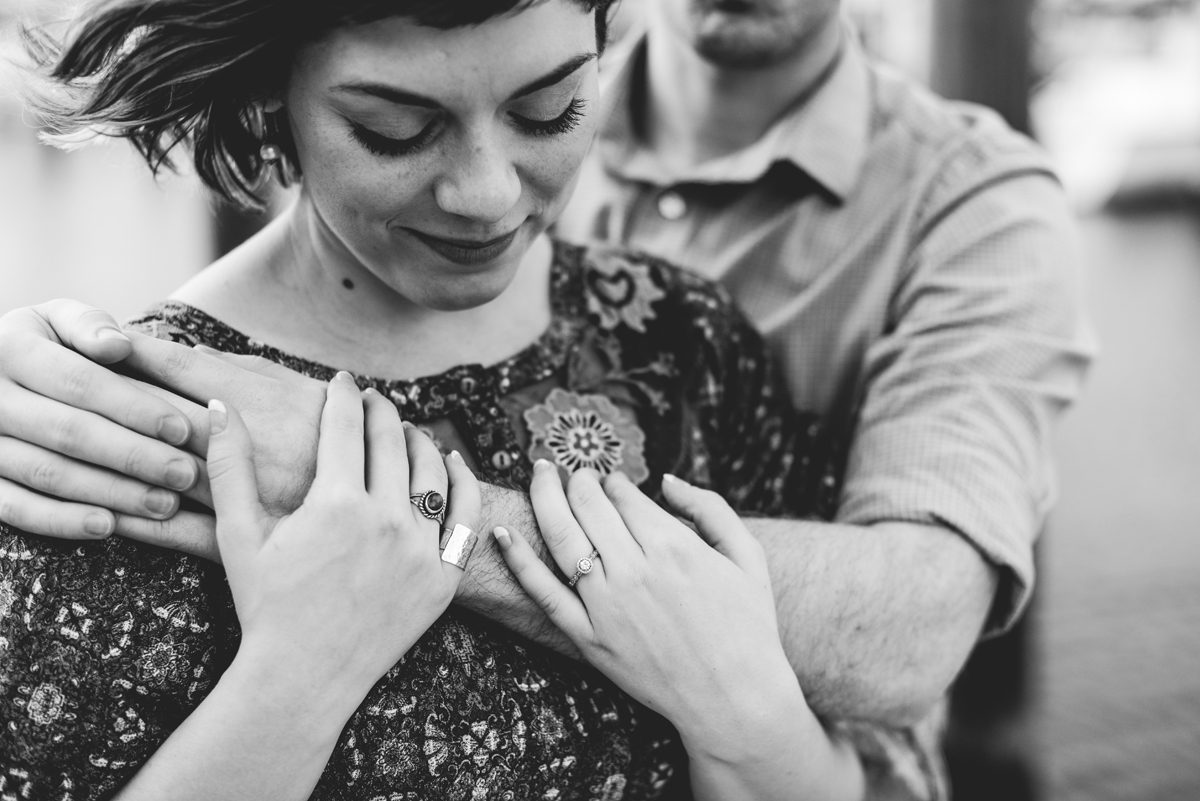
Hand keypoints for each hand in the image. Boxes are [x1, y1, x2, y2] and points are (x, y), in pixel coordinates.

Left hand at [0, 299, 332, 561]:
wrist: (387, 516)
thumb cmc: (347, 444)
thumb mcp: (310, 397)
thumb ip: (253, 372)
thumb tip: (192, 350)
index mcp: (266, 403)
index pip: (183, 369)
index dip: (136, 353)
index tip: (98, 341)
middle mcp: (250, 445)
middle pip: (159, 416)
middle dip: (110, 396)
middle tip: (66, 381)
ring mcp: (245, 496)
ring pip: (160, 472)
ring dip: (111, 459)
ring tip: (67, 448)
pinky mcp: (245, 542)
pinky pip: (178, 534)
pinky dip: (138, 524)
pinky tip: (105, 517)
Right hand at [0, 301, 201, 538]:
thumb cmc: (42, 344)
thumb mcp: (56, 319)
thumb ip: (88, 325)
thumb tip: (119, 344)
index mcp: (8, 347)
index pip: (80, 382)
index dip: (135, 407)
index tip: (183, 429)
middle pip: (69, 432)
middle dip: (134, 456)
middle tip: (186, 475)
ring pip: (46, 473)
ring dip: (110, 493)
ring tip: (165, 504)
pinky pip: (12, 507)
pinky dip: (60, 521)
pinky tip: (109, 526)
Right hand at [208, 372, 477, 690]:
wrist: (303, 678)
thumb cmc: (264, 606)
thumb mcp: (239, 536)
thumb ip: (230, 466)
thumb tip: (219, 407)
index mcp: (335, 504)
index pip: (346, 425)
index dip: (344, 395)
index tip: (342, 382)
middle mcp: (386, 520)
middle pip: (391, 439)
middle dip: (379, 410)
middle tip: (370, 400)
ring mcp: (421, 549)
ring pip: (432, 469)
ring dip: (418, 440)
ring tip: (403, 430)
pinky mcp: (444, 577)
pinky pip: (467, 517)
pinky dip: (463, 483)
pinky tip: (451, 464)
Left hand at [496, 464, 802, 756]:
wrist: (735, 700)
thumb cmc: (749, 626)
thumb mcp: (748, 556)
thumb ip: (710, 508)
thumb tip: (666, 480)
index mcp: (673, 545)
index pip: (623, 494)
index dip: (612, 481)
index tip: (610, 481)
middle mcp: (634, 569)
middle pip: (588, 506)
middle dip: (576, 480)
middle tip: (572, 473)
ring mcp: (607, 605)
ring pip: (561, 536)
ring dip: (544, 497)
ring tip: (540, 476)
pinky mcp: (589, 638)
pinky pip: (544, 593)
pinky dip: (518, 560)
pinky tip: (502, 532)